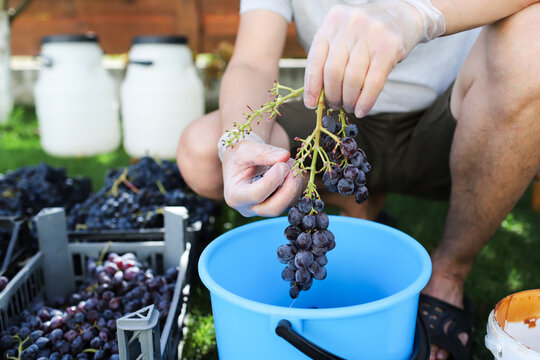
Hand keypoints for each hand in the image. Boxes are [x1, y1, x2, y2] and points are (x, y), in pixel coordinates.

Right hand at [222, 139, 301, 216]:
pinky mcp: (274, 206)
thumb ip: (263, 152)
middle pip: (273, 209)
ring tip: (290, 163)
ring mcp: (262, 209)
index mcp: (235, 196)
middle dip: (289, 188)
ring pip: (285, 206)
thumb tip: (285, 156)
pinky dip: (295, 187)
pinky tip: (291, 171)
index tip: (282, 163)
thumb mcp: (245, 148)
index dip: (273, 180)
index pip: (256, 195)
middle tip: (292, 165)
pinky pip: (290, 202)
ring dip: (294, 185)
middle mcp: (247, 208)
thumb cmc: (239, 154)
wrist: (241, 160)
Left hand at [303, 0, 439, 116]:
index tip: (311, 104)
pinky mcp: (389, 46)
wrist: (404, 14)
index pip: (315, 59)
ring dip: (349, 100)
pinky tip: (362, 110)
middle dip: (332, 96)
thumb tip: (317, 95)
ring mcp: (370, 33)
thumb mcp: (344, 35)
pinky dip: (365, 101)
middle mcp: (349, 25)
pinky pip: (373, 82)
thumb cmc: (368, 32)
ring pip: (352, 79)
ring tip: (349, 107)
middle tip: (336, 105)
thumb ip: (330, 57)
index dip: (311, 86)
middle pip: (333, 72)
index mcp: (332, 22)